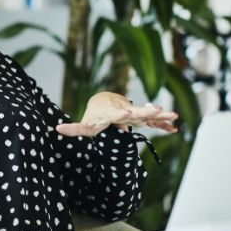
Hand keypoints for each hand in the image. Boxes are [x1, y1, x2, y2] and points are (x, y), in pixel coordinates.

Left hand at [55, 91, 177, 136]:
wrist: (104, 101)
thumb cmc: (94, 115)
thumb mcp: (85, 124)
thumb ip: (73, 128)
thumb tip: (56, 129)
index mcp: (113, 113)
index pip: (118, 113)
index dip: (123, 113)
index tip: (128, 113)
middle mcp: (126, 112)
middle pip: (137, 112)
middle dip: (147, 112)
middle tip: (158, 110)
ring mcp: (135, 114)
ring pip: (148, 115)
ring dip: (160, 116)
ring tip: (173, 116)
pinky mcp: (141, 118)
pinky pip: (153, 122)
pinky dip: (162, 124)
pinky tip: (174, 128)